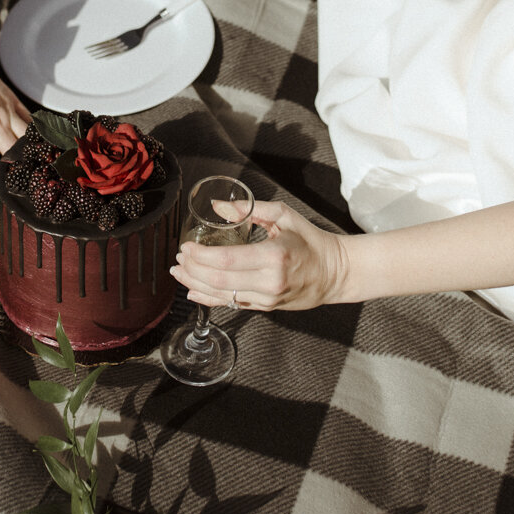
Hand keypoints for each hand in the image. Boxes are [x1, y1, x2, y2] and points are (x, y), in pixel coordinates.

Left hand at [0, 50, 29, 185]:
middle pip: (18, 163)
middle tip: (26, 196)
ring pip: (31, 142)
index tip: (1, 207)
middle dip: (23, 183)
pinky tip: (42, 145)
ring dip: (35, 160)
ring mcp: (8, 113)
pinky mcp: (12, 100)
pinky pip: (32, 121)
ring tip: (41, 175)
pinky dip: (38, 135)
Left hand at [171, 200, 349, 311]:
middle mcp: (269, 282)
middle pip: (219, 280)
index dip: (201, 255)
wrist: (335, 273)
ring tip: (178, 272)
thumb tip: (218, 206)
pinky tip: (192, 291)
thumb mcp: (284, 216)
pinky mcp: (266, 307)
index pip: (227, 260)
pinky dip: (209, 298)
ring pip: (222, 295)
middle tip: (178, 257)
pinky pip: (231, 304)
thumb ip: (249, 209)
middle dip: (192, 269)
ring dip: (195, 283)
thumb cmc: (310, 241)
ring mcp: (267, 298)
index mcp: (274, 257)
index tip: (185, 246)